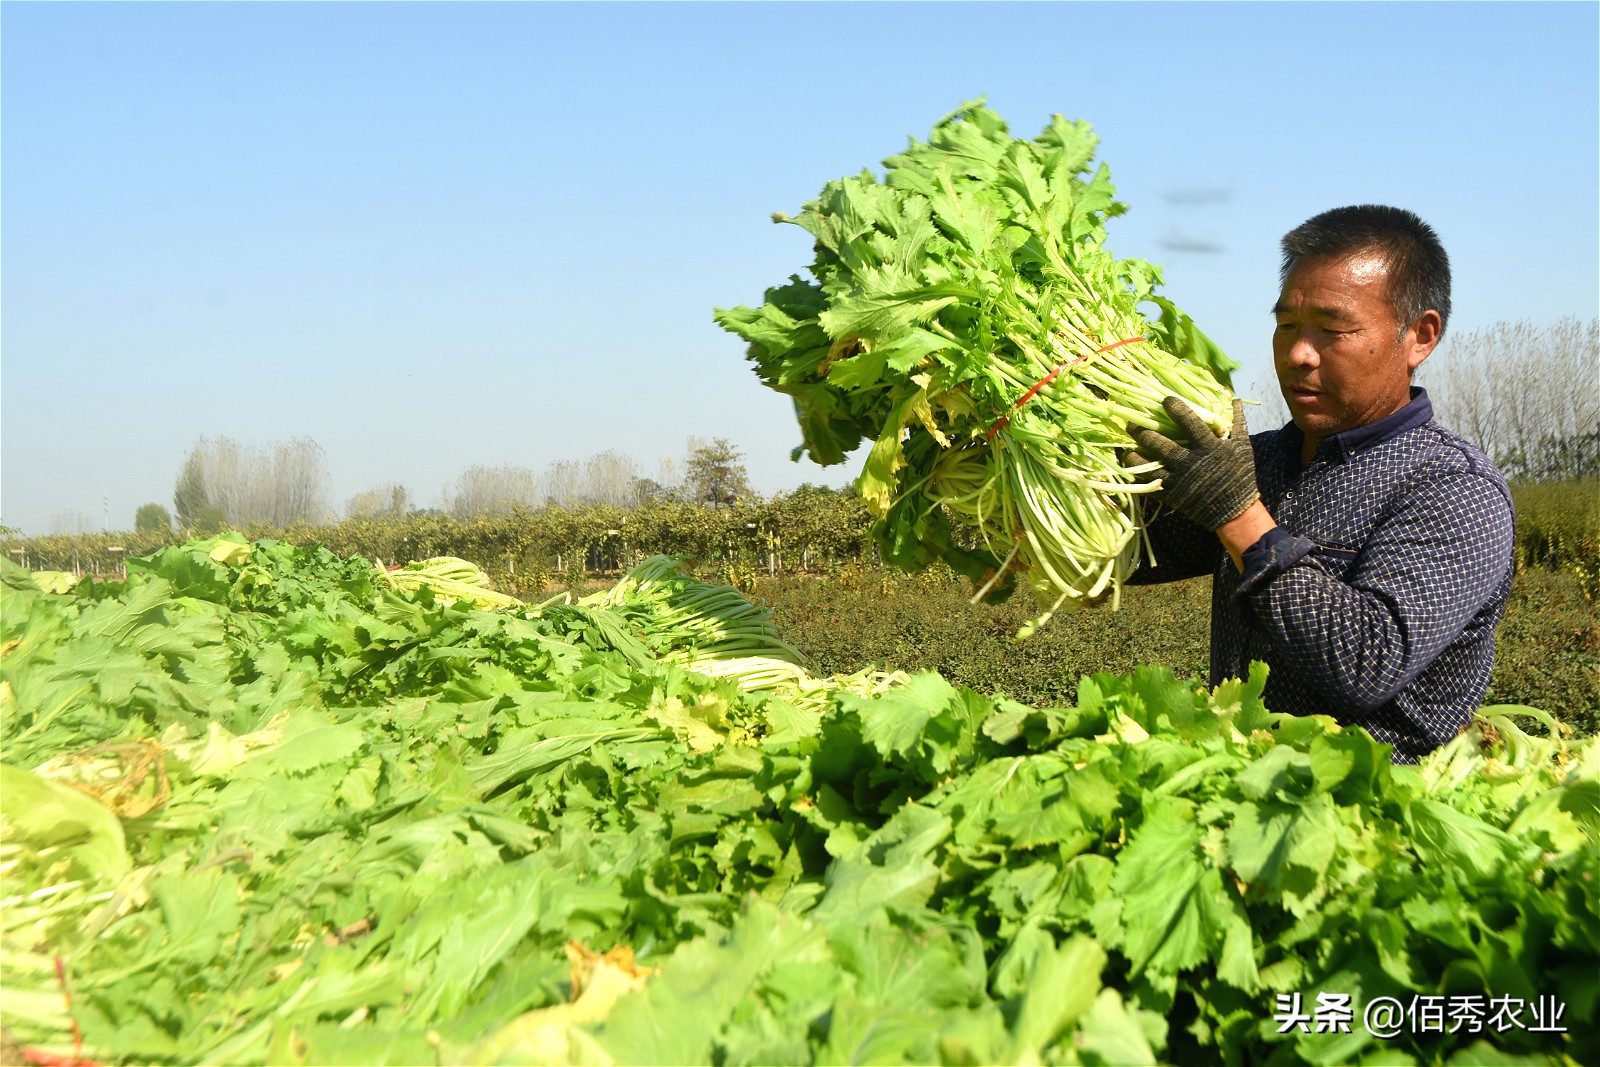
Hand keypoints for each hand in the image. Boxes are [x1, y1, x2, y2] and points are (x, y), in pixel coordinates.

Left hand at [1128, 397, 1258, 530]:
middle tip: (1131, 422)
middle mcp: (1190, 462)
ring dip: (1134, 454)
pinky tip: (1131, 465)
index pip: (1189, 422)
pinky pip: (1148, 483)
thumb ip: (1238, 422)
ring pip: (1148, 465)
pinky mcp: (1171, 494)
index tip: (1165, 400)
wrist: (1234, 510)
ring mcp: (1178, 479)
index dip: (1176, 409)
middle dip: (1143, 431)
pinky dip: (1137, 474)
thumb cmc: (1239, 474)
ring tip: (1126, 444)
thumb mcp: (1243, 446)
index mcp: (1208, 447)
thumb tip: (1235, 399)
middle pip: (1160, 444)